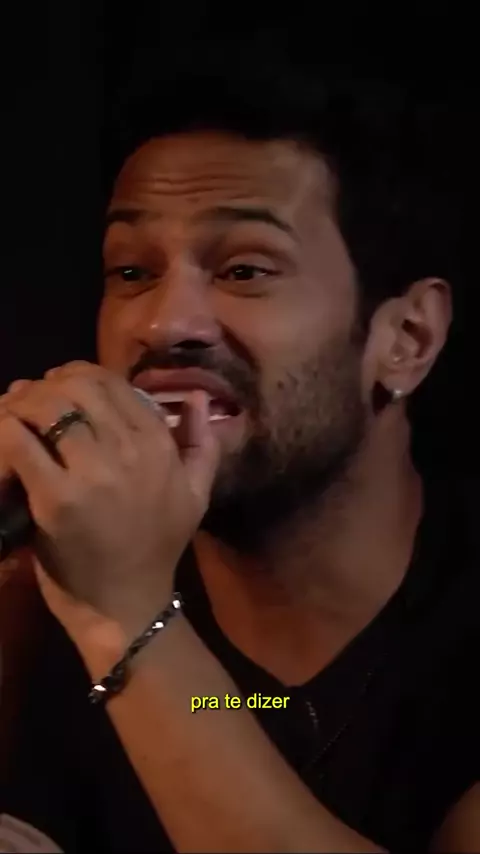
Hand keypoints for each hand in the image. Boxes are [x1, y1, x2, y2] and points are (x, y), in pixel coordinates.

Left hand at [0, 362, 218, 637]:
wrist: (127, 606)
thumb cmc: (157, 549)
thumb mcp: (196, 495)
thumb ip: (202, 443)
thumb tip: (198, 395)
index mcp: (159, 444)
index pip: (111, 382)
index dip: (76, 375)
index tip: (56, 388)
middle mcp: (129, 450)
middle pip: (76, 386)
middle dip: (44, 385)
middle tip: (27, 400)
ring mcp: (92, 473)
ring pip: (46, 406)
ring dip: (20, 403)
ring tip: (10, 415)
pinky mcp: (55, 499)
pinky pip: (18, 442)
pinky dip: (3, 431)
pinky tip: (1, 441)